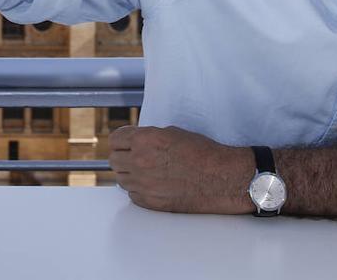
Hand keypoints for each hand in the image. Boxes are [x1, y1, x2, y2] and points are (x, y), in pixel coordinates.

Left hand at [107, 125, 253, 214]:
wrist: (222, 178)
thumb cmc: (203, 154)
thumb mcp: (172, 134)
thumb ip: (148, 138)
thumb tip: (134, 143)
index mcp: (145, 140)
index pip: (115, 139)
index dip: (121, 140)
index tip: (125, 142)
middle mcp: (140, 162)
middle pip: (114, 160)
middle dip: (123, 156)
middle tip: (134, 157)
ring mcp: (144, 184)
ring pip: (121, 179)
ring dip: (130, 174)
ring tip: (147, 171)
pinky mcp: (150, 202)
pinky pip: (132, 195)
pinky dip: (139, 190)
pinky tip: (153, 184)